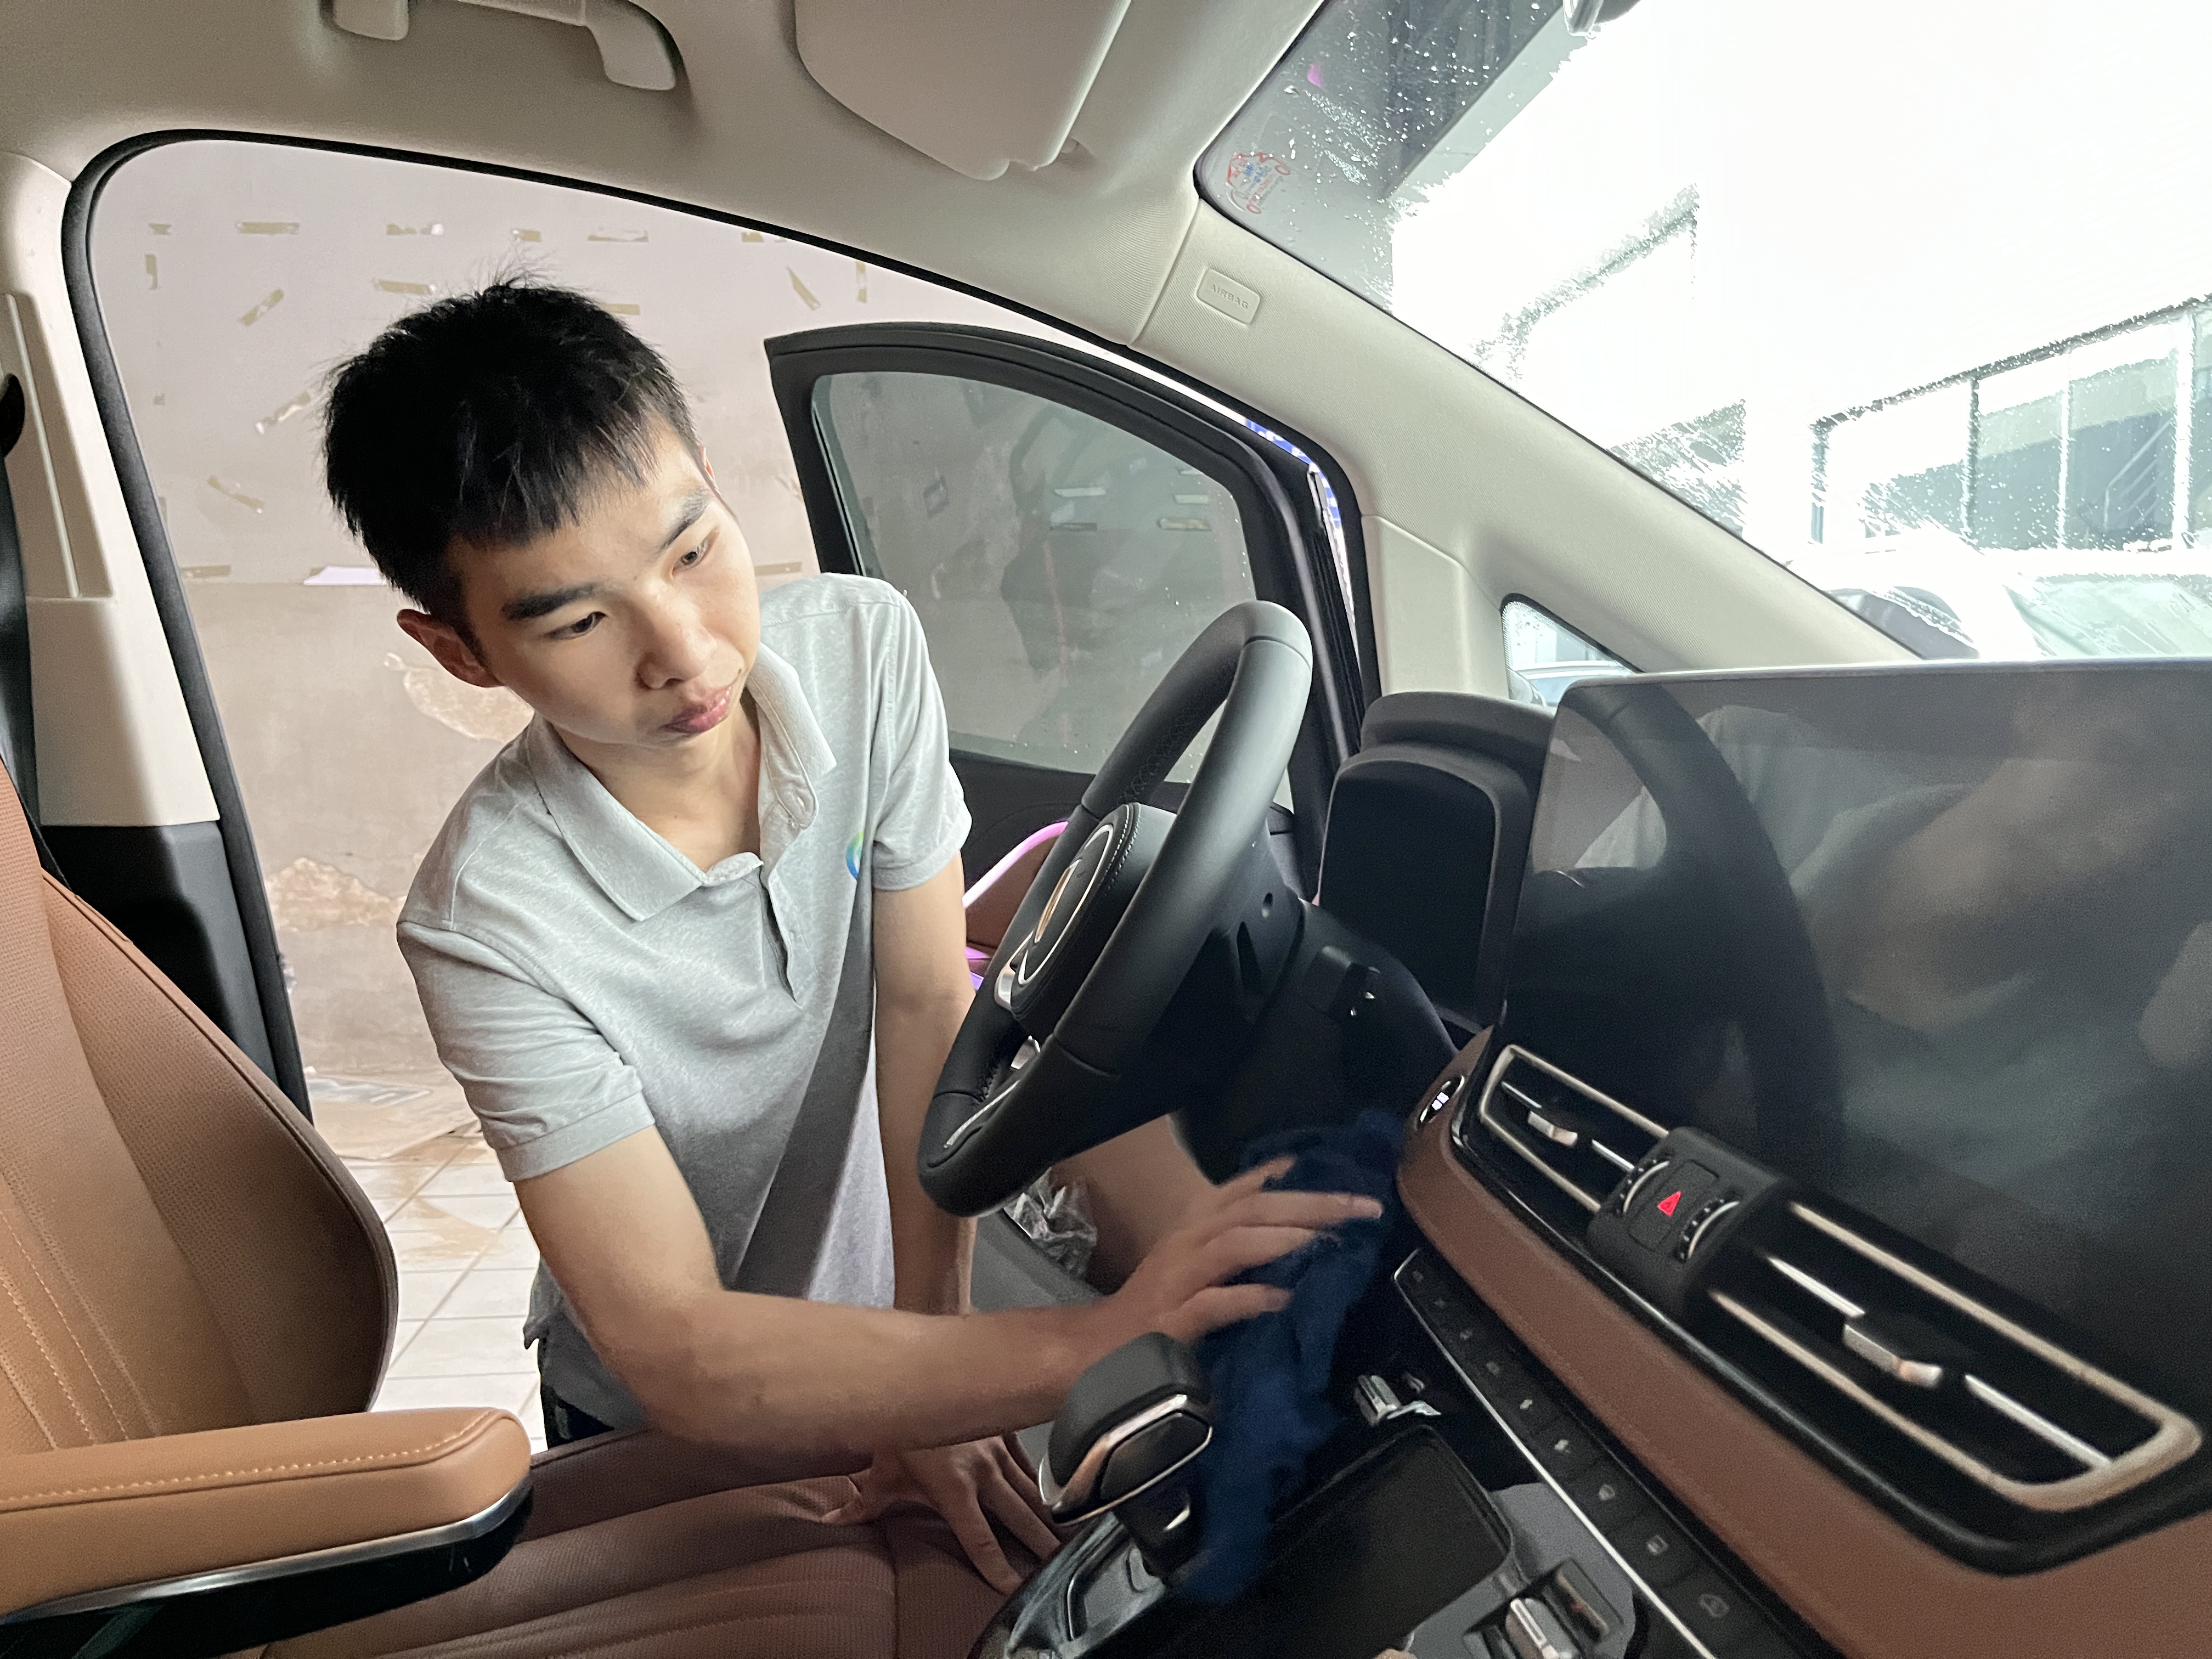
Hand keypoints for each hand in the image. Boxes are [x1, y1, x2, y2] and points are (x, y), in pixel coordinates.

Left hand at [825, 1435, 1061, 1594]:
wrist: (919, 1374)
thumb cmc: (898, 1426)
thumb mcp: (880, 1471)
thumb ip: (861, 1505)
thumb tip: (831, 1523)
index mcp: (954, 1489)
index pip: (978, 1538)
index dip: (997, 1566)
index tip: (1013, 1586)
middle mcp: (982, 1472)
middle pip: (1017, 1516)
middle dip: (1040, 1542)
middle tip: (1059, 1562)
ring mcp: (997, 1450)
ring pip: (1029, 1489)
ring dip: (1047, 1512)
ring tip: (1069, 1532)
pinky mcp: (1003, 1432)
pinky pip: (1026, 1460)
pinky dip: (1038, 1478)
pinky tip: (1051, 1491)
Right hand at [1101, 1157, 1384, 1348]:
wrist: (1096, 1350)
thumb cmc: (1154, 1307)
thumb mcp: (1196, 1262)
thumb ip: (1239, 1243)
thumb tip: (1298, 1232)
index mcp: (1194, 1226)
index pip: (1242, 1190)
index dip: (1288, 1176)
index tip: (1332, 1169)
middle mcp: (1187, 1242)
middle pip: (1252, 1210)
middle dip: (1310, 1204)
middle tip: (1359, 1207)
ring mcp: (1179, 1279)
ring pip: (1234, 1244)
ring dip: (1285, 1239)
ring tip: (1328, 1241)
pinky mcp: (1172, 1320)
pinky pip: (1215, 1303)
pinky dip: (1251, 1298)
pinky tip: (1282, 1299)